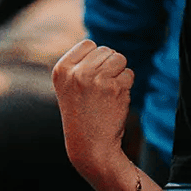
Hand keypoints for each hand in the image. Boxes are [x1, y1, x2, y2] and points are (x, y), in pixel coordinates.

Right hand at [52, 39, 134, 182]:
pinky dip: (126, 86)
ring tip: (108, 93)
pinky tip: (115, 101)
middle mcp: (77, 72)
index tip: (90, 79)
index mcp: (61, 69)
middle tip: (100, 89)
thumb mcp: (69, 87)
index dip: (95, 58)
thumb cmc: (82, 115)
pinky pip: (129, 74)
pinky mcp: (114, 87)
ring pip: (119, 59)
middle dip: (108, 66)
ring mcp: (95, 79)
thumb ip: (81, 65)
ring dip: (119, 74)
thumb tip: (104, 49)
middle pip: (106, 50)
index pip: (88, 44)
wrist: (90, 146)